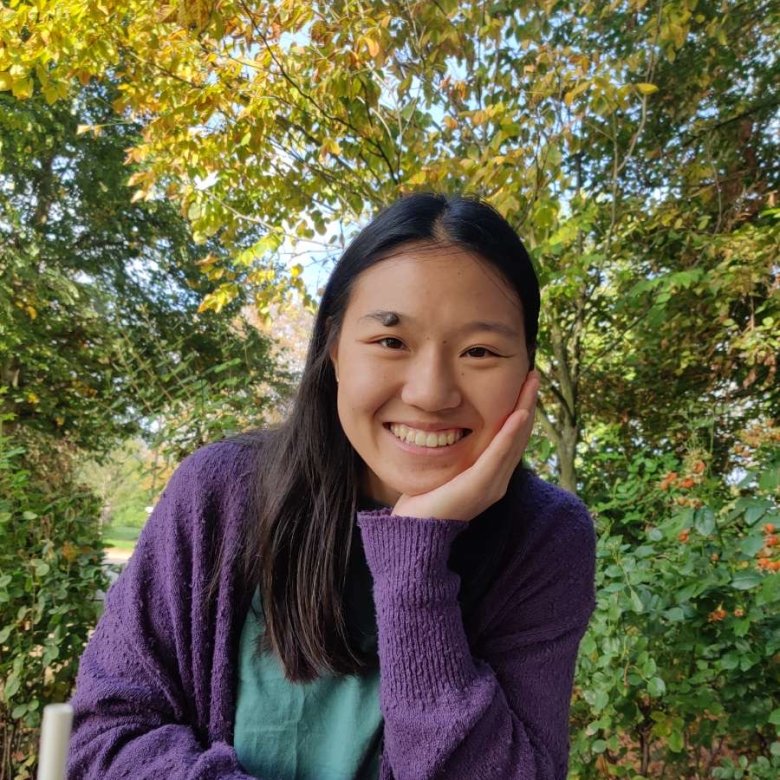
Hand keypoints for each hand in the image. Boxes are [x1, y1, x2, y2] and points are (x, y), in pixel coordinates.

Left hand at [392, 369, 539, 521]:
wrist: (414, 534)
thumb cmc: (423, 503)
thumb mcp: (443, 470)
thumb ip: (452, 454)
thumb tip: (444, 429)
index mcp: (491, 476)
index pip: (511, 437)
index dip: (520, 409)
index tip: (522, 384)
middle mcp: (498, 480)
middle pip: (519, 435)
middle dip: (528, 403)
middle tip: (533, 375)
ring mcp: (492, 485)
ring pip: (514, 440)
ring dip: (525, 409)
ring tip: (531, 384)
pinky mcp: (479, 487)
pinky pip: (498, 455)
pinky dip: (509, 434)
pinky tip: (518, 414)